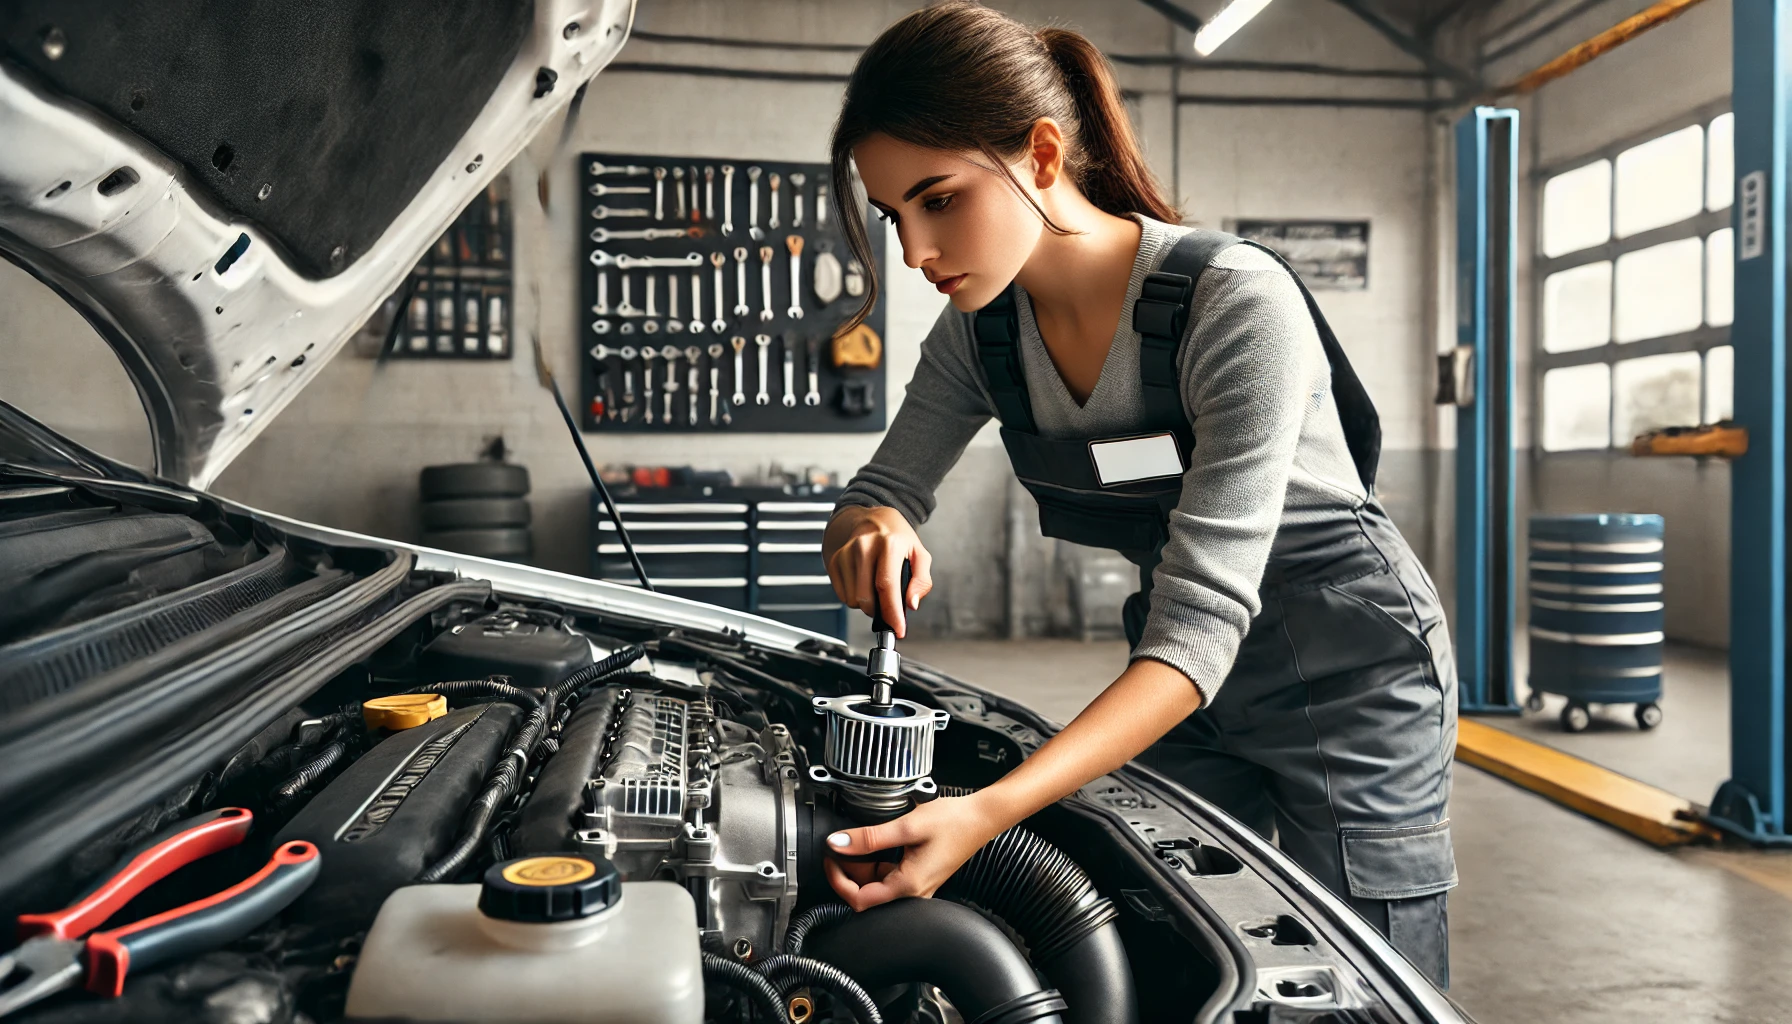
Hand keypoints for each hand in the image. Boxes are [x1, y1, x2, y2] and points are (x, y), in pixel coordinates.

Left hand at [822, 794, 1005, 910]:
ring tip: (857, 841)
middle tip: (841, 845)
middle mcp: (913, 892)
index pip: (860, 900)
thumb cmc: (954, 822)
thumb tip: (837, 843)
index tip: (830, 860)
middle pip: (866, 894)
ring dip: (861, 866)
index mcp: (908, 886)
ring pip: (877, 885)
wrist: (981, 817)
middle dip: (848, 871)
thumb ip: (869, 838)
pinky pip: (889, 876)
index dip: (838, 881)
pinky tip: (876, 844)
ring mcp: (917, 886)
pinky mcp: (919, 876)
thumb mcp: (906, 826)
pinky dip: (876, 862)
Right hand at [823, 505, 933, 636]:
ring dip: (867, 603)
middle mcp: (864, 547)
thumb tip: (910, 603)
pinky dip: (855, 596)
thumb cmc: (896, 538)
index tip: (898, 629)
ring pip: (853, 600)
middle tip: (888, 604)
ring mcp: (846, 554)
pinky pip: (843, 595)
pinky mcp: (835, 561)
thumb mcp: (919, 554)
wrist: (870, 518)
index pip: (887, 586)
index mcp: (889, 544)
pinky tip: (863, 582)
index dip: (892, 613)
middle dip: (880, 611)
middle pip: (866, 598)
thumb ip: (921, 581)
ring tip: (875, 586)